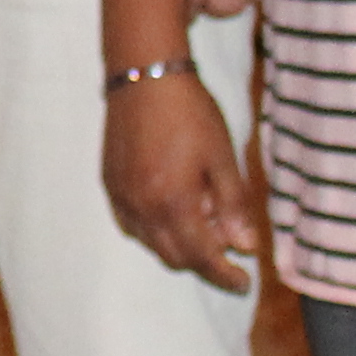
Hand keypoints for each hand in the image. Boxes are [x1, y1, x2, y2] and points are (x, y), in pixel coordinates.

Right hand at [102, 68, 262, 292]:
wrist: (144, 74)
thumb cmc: (190, 112)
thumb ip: (233, 206)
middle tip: (229, 248)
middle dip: (204, 262)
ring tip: (203, 221)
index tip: (245, 281)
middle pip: (174, 257)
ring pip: (150, 244)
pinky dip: (154, 231)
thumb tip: (246, 247)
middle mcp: (142, 207)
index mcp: (174, 201)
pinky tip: (170, 211)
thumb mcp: (223, 157)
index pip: (202, 258)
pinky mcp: (109, 183)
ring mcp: (121, 196)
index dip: (225, 275)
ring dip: (179, 246)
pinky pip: (131, 224)